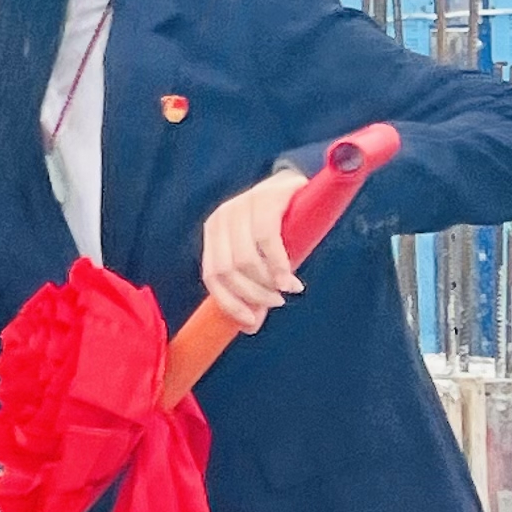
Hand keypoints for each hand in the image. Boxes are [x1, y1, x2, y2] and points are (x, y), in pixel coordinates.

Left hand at [199, 170, 308, 331]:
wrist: (300, 183)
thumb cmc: (280, 225)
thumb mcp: (262, 255)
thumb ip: (254, 286)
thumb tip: (249, 328)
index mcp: (214, 232)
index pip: (211, 275)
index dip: (228, 302)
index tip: (250, 323)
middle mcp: (221, 218)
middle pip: (226, 269)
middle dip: (251, 294)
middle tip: (276, 302)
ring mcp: (240, 206)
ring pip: (244, 258)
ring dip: (266, 283)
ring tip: (287, 290)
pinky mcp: (264, 199)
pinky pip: (266, 240)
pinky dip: (278, 266)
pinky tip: (291, 281)